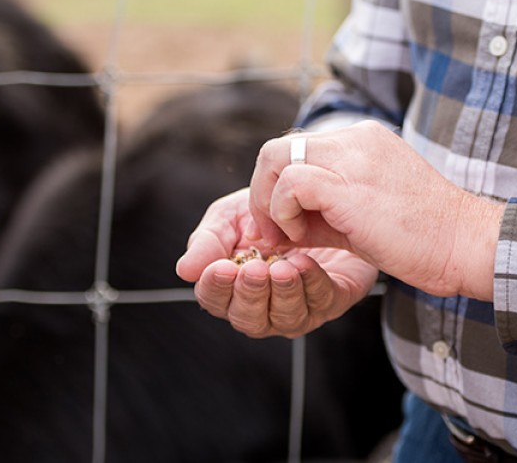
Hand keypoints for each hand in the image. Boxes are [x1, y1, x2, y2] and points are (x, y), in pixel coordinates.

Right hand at [177, 189, 378, 337]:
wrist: (313, 197)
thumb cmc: (267, 214)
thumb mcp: (230, 217)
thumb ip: (207, 242)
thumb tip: (185, 271)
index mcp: (232, 290)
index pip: (214, 300)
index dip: (216, 288)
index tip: (222, 267)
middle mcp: (262, 308)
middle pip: (249, 318)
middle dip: (251, 294)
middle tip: (254, 270)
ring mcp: (297, 310)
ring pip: (286, 318)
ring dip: (283, 293)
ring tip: (282, 267)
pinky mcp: (331, 300)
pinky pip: (321, 302)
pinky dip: (313, 284)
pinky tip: (305, 264)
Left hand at [247, 121, 501, 298]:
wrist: (464, 244)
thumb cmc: (424, 237)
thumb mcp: (367, 210)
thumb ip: (326, 206)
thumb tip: (281, 224)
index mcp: (364, 140)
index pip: (300, 148)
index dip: (280, 186)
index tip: (284, 225)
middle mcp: (356, 139)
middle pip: (280, 148)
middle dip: (264, 191)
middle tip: (273, 231)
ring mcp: (352, 157)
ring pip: (277, 158)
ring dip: (269, 202)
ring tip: (287, 236)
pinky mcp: (347, 185)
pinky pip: (290, 184)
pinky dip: (282, 211)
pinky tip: (300, 236)